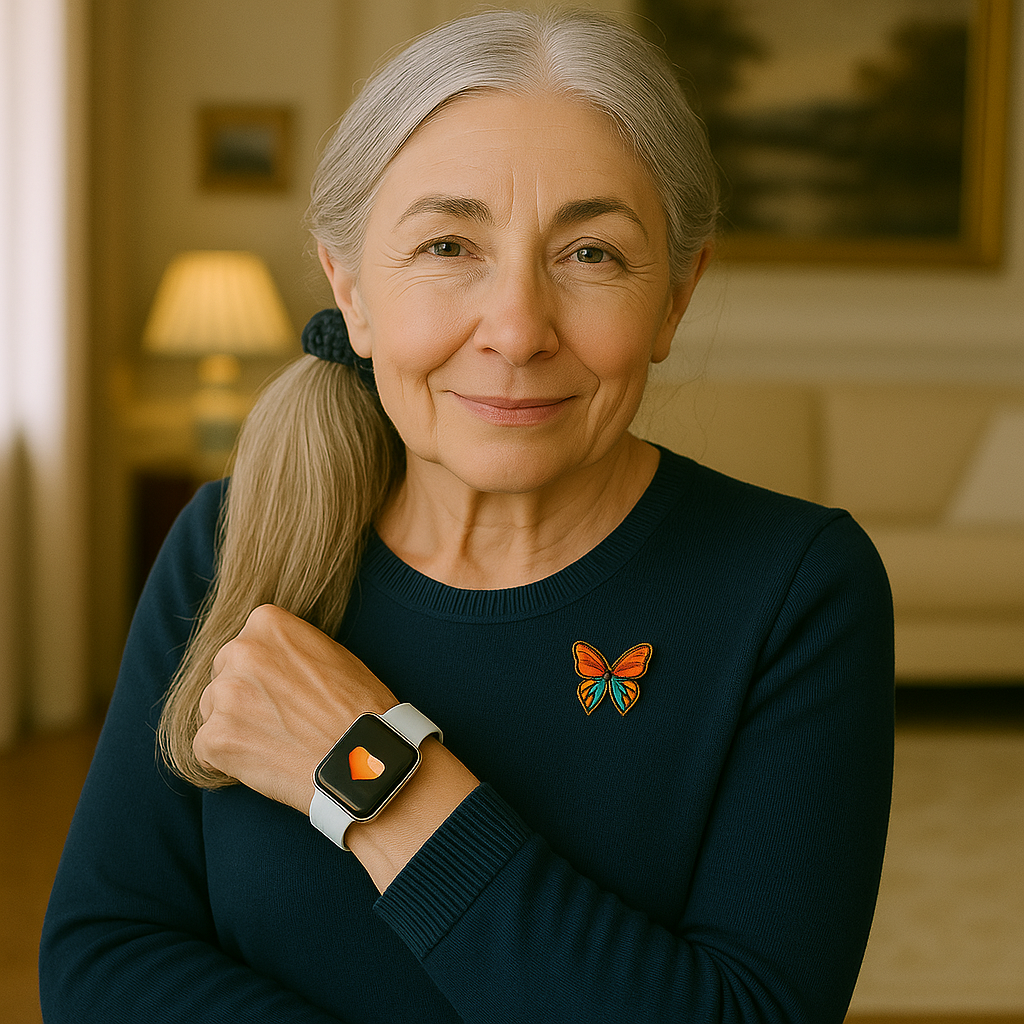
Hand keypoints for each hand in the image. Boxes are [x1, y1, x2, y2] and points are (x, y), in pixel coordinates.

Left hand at [194, 604, 396, 812]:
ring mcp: (224, 695)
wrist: (366, 760)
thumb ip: (290, 647)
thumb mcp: (331, 653)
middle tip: (279, 720)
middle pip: (223, 674)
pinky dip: (228, 758)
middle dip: (244, 696)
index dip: (264, 672)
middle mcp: (239, 651)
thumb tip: (270, 657)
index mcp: (267, 622)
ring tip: (276, 742)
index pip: (246, 644)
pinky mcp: (214, 738)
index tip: (284, 691)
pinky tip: (264, 761)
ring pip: (212, 709)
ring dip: (234, 726)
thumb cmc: (359, 707)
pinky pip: (206, 746)